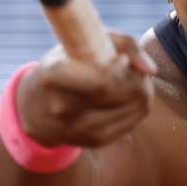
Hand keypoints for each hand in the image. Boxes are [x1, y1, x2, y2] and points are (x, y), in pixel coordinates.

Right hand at [17, 32, 156, 147]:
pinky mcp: (93, 142)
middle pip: (119, 95)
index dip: (123, 69)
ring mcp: (77, 129)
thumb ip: (123, 43)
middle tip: (137, 70)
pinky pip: (131, 124)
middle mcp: (62, 108)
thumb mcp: (82, 43)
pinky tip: (130, 97)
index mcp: (54, 77)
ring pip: (131, 110)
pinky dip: (139, 107)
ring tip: (135, 81)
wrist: (35, 108)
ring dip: (143, 93)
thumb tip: (152, 69)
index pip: (101, 80)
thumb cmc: (66, 65)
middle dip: (138, 80)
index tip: (124, 60)